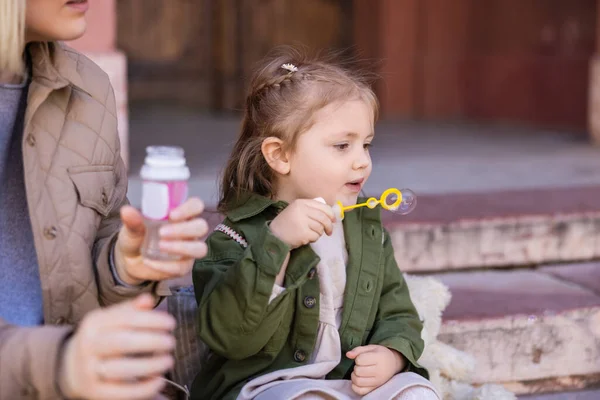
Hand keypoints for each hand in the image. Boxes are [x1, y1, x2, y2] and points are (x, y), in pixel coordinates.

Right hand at [58, 294, 175, 399]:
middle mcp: (89, 345)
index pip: (126, 318)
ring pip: (121, 369)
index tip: (171, 323)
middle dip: (152, 342)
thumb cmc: (102, 338)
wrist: (70, 367)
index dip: (151, 320)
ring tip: (168, 361)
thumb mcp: (110, 320)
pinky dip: (143, 388)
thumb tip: (149, 299)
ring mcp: (90, 369)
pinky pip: (120, 393)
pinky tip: (159, 381)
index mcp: (95, 323)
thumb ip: (131, 310)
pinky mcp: (94, 391)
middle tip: (171, 342)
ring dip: (150, 366)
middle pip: (122, 342)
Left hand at [115, 198, 208, 284]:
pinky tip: (150, 263)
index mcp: (180, 215)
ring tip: (161, 247)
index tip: (172, 215)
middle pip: (201, 226)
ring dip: (182, 247)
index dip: (189, 208)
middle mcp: (189, 231)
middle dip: (184, 229)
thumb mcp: (131, 229)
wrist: (129, 261)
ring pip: (200, 248)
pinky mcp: (183, 266)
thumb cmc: (136, 238)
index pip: (196, 205)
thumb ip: (132, 222)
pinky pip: (183, 267)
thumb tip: (127, 211)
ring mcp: (188, 249)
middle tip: (162, 233)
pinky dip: (165, 266)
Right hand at [269, 198, 335, 248]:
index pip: (322, 206)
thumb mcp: (296, 211)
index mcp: (301, 203)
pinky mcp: (303, 233)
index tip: (333, 220)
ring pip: (320, 228)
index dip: (330, 214)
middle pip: (324, 218)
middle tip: (329, 232)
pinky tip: (305, 238)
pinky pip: (316, 236)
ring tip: (310, 234)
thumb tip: (329, 214)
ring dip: (319, 233)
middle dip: (329, 226)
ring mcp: (302, 222)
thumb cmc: (287, 224)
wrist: (273, 236)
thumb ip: (309, 209)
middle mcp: (301, 210)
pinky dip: (313, 239)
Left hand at [346, 344, 405, 395]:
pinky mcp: (375, 389)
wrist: (392, 364)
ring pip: (358, 381)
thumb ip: (358, 350)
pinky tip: (358, 380)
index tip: (362, 358)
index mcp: (379, 358)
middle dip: (356, 367)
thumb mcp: (371, 348)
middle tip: (360, 365)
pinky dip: (355, 386)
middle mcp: (379, 372)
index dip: (358, 358)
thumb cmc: (380, 354)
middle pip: (358, 371)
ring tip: (359, 372)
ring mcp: (378, 382)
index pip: (360, 360)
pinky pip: (360, 391)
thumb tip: (348, 354)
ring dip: (354, 376)